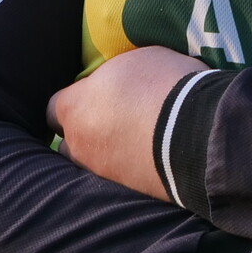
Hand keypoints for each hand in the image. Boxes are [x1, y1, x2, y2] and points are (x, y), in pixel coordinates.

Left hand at [46, 45, 206, 200]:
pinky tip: (146, 159)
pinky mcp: (125, 193)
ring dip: (104, 155)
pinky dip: (127, 170)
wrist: (197, 131)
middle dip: (83, 134)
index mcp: (74, 106)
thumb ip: (114, 76)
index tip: (92, 98)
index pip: (53, 108)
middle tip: (111, 123)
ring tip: (130, 144)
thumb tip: (116, 84)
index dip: (73, 103)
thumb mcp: (136, 60)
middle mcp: (79, 143)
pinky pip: (117, 180)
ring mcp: (101, 172)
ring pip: (91, 165)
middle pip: (68, 142)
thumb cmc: (164, 83)